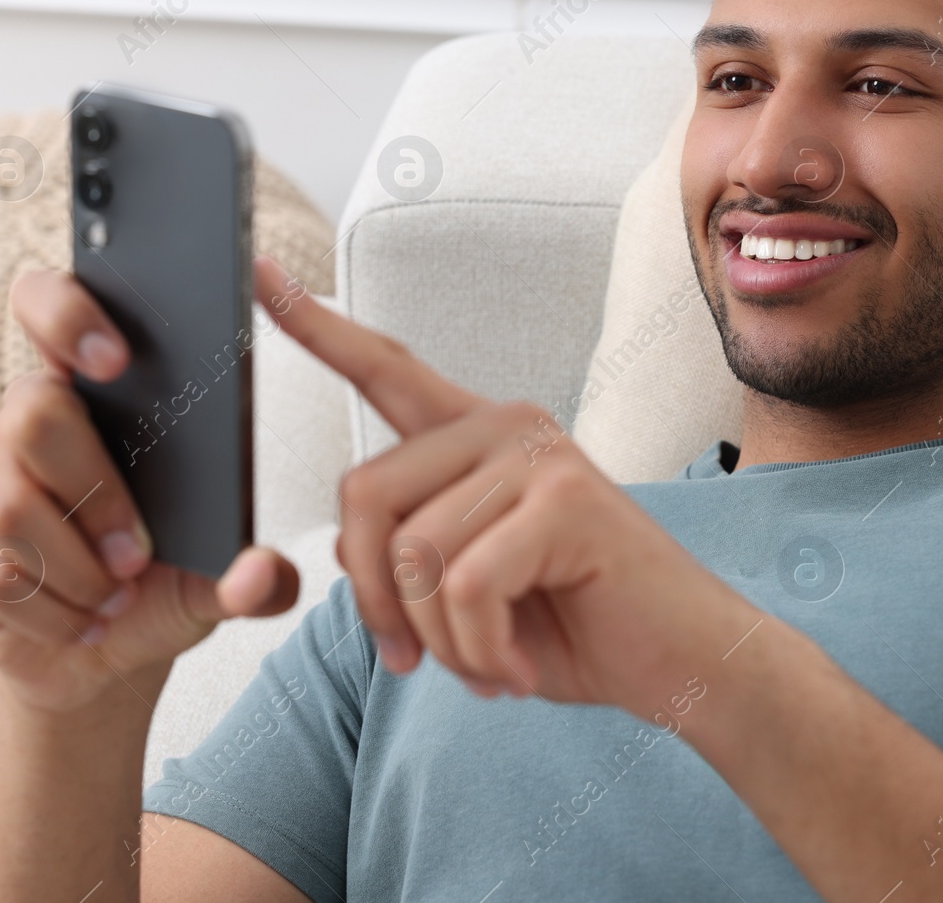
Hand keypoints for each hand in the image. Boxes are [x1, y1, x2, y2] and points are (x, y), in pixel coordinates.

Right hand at [0, 269, 299, 714]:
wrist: (98, 653)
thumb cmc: (156, 586)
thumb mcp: (216, 581)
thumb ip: (253, 580)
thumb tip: (263, 575)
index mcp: (97, 393)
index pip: (53, 307)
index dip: (70, 316)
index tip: (114, 360)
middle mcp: (26, 415)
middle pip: (36, 416)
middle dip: (96, 496)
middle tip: (136, 556)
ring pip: (11, 505)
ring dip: (76, 570)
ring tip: (114, 596)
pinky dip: (49, 607)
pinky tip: (80, 618)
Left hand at [253, 256, 754, 716]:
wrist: (685, 660)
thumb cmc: (579, 621)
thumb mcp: (470, 589)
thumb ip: (409, 549)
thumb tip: (347, 543)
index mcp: (479, 435)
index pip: (386, 369)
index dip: (317, 327)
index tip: (257, 274)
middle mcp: (507, 426)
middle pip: (366, 494)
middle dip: (373, 600)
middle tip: (412, 661)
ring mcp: (541, 456)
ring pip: (414, 554)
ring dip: (439, 640)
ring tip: (490, 664)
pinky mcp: (567, 501)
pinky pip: (465, 586)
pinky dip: (479, 649)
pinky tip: (519, 667)